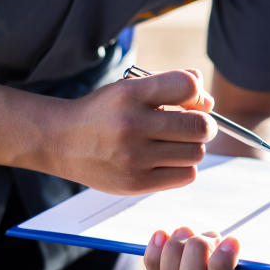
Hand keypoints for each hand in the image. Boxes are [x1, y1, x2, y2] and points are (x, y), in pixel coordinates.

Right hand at [48, 69, 217, 194]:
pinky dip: (184, 167)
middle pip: (199, 126)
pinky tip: (168, 160)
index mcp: (130, 93)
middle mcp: (132, 124)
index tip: (191, 101)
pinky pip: (186, 175)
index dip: (198, 94)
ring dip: (193, 147)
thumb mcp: (129, 88)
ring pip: (196, 153)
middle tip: (194, 126)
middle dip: (204, 125)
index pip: (188, 86)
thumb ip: (170, 85)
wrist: (61, 141)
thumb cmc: (104, 113)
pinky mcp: (136, 183)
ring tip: (175, 144)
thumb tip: (208, 100)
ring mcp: (134, 157)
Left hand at [143, 227, 269, 269]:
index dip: (223, 266)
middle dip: (195, 254)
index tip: (232, 239)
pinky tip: (161, 234)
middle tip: (204, 235)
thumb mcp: (267, 248)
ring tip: (187, 231)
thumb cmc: (251, 243)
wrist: (229, 238)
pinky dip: (153, 253)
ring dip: (175, 250)